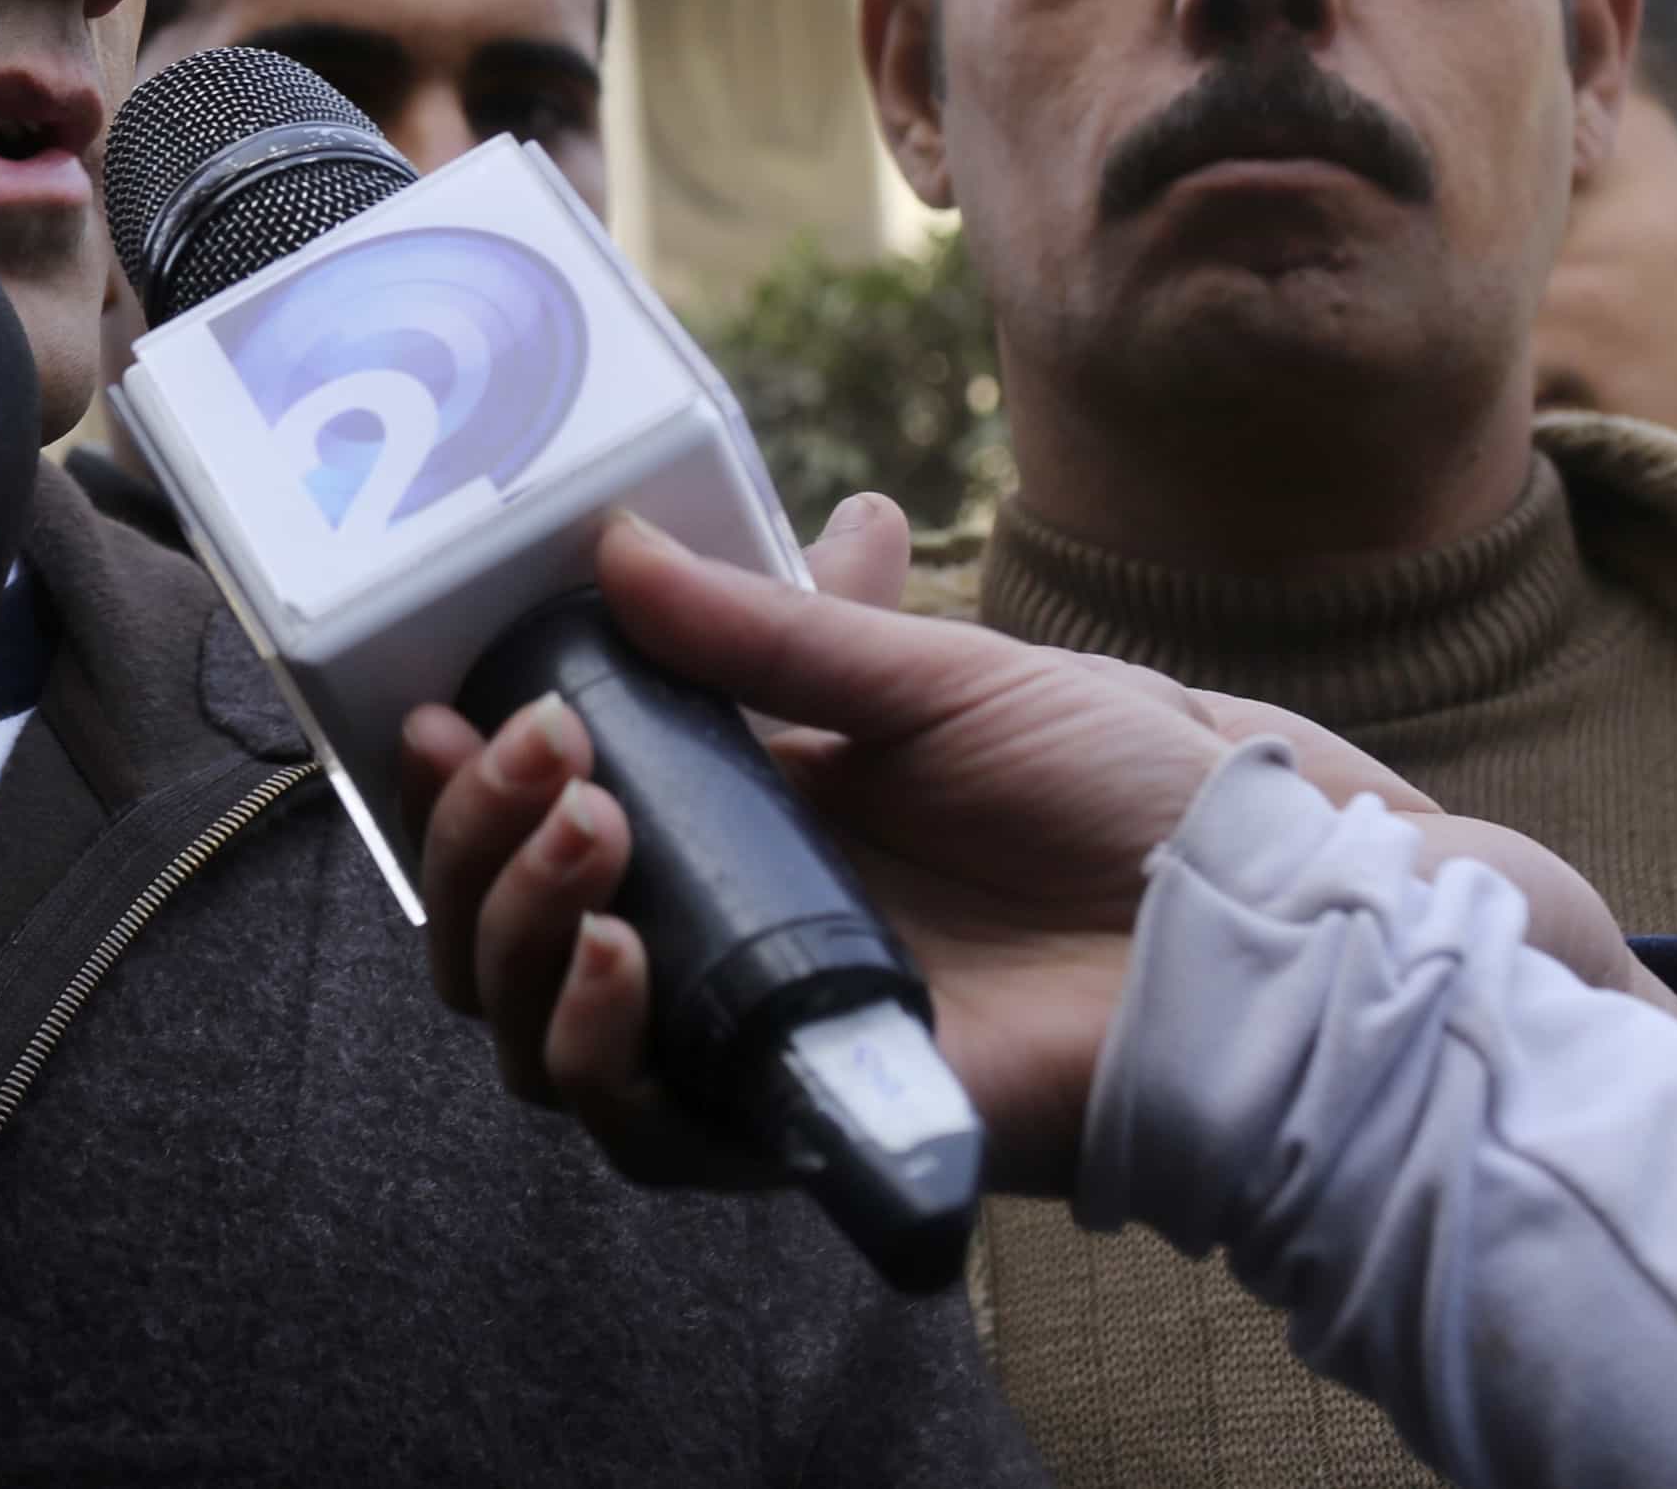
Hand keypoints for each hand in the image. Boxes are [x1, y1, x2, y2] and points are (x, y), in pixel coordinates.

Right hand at [403, 504, 1676, 1199]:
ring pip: (530, 1028)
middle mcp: (715, 923)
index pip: (541, 813)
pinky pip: (630, 1127)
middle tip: (538, 752)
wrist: (1241, 925)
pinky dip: (591, 1045)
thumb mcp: (931, 674)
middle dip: (476, 837)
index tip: (434, 707)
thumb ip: (770, 630)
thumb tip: (614, 549)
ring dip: (513, 927)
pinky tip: (626, 956)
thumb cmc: (1112, 794)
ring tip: (587, 832)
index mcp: (738, 811)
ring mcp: (739, 1026)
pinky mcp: (784, 1120)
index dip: (462, 777)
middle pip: (502, 924)